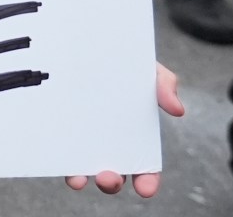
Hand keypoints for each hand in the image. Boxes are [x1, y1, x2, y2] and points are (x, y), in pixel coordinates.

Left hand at [62, 63, 183, 196]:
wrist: (85, 44)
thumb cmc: (122, 62)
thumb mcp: (146, 69)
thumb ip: (163, 85)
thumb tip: (178, 110)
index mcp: (132, 136)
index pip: (144, 167)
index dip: (147, 181)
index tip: (146, 188)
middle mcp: (106, 143)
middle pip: (111, 174)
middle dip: (111, 182)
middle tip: (108, 177)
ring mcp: (80, 138)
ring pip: (81, 169)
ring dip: (80, 178)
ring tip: (78, 178)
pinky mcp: (57, 127)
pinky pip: (55, 148)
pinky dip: (56, 159)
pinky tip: (54, 158)